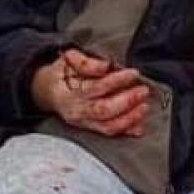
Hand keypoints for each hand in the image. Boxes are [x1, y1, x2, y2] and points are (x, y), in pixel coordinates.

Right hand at [30, 48, 150, 137]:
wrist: (48, 92)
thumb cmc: (62, 74)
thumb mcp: (69, 59)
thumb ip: (86, 62)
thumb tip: (106, 66)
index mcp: (68, 92)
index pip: (96, 87)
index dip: (116, 81)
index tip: (133, 73)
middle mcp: (75, 110)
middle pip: (104, 110)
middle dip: (127, 101)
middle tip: (143, 90)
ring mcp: (83, 122)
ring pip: (108, 126)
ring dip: (130, 118)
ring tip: (145, 106)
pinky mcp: (90, 129)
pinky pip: (110, 133)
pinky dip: (127, 130)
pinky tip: (140, 126)